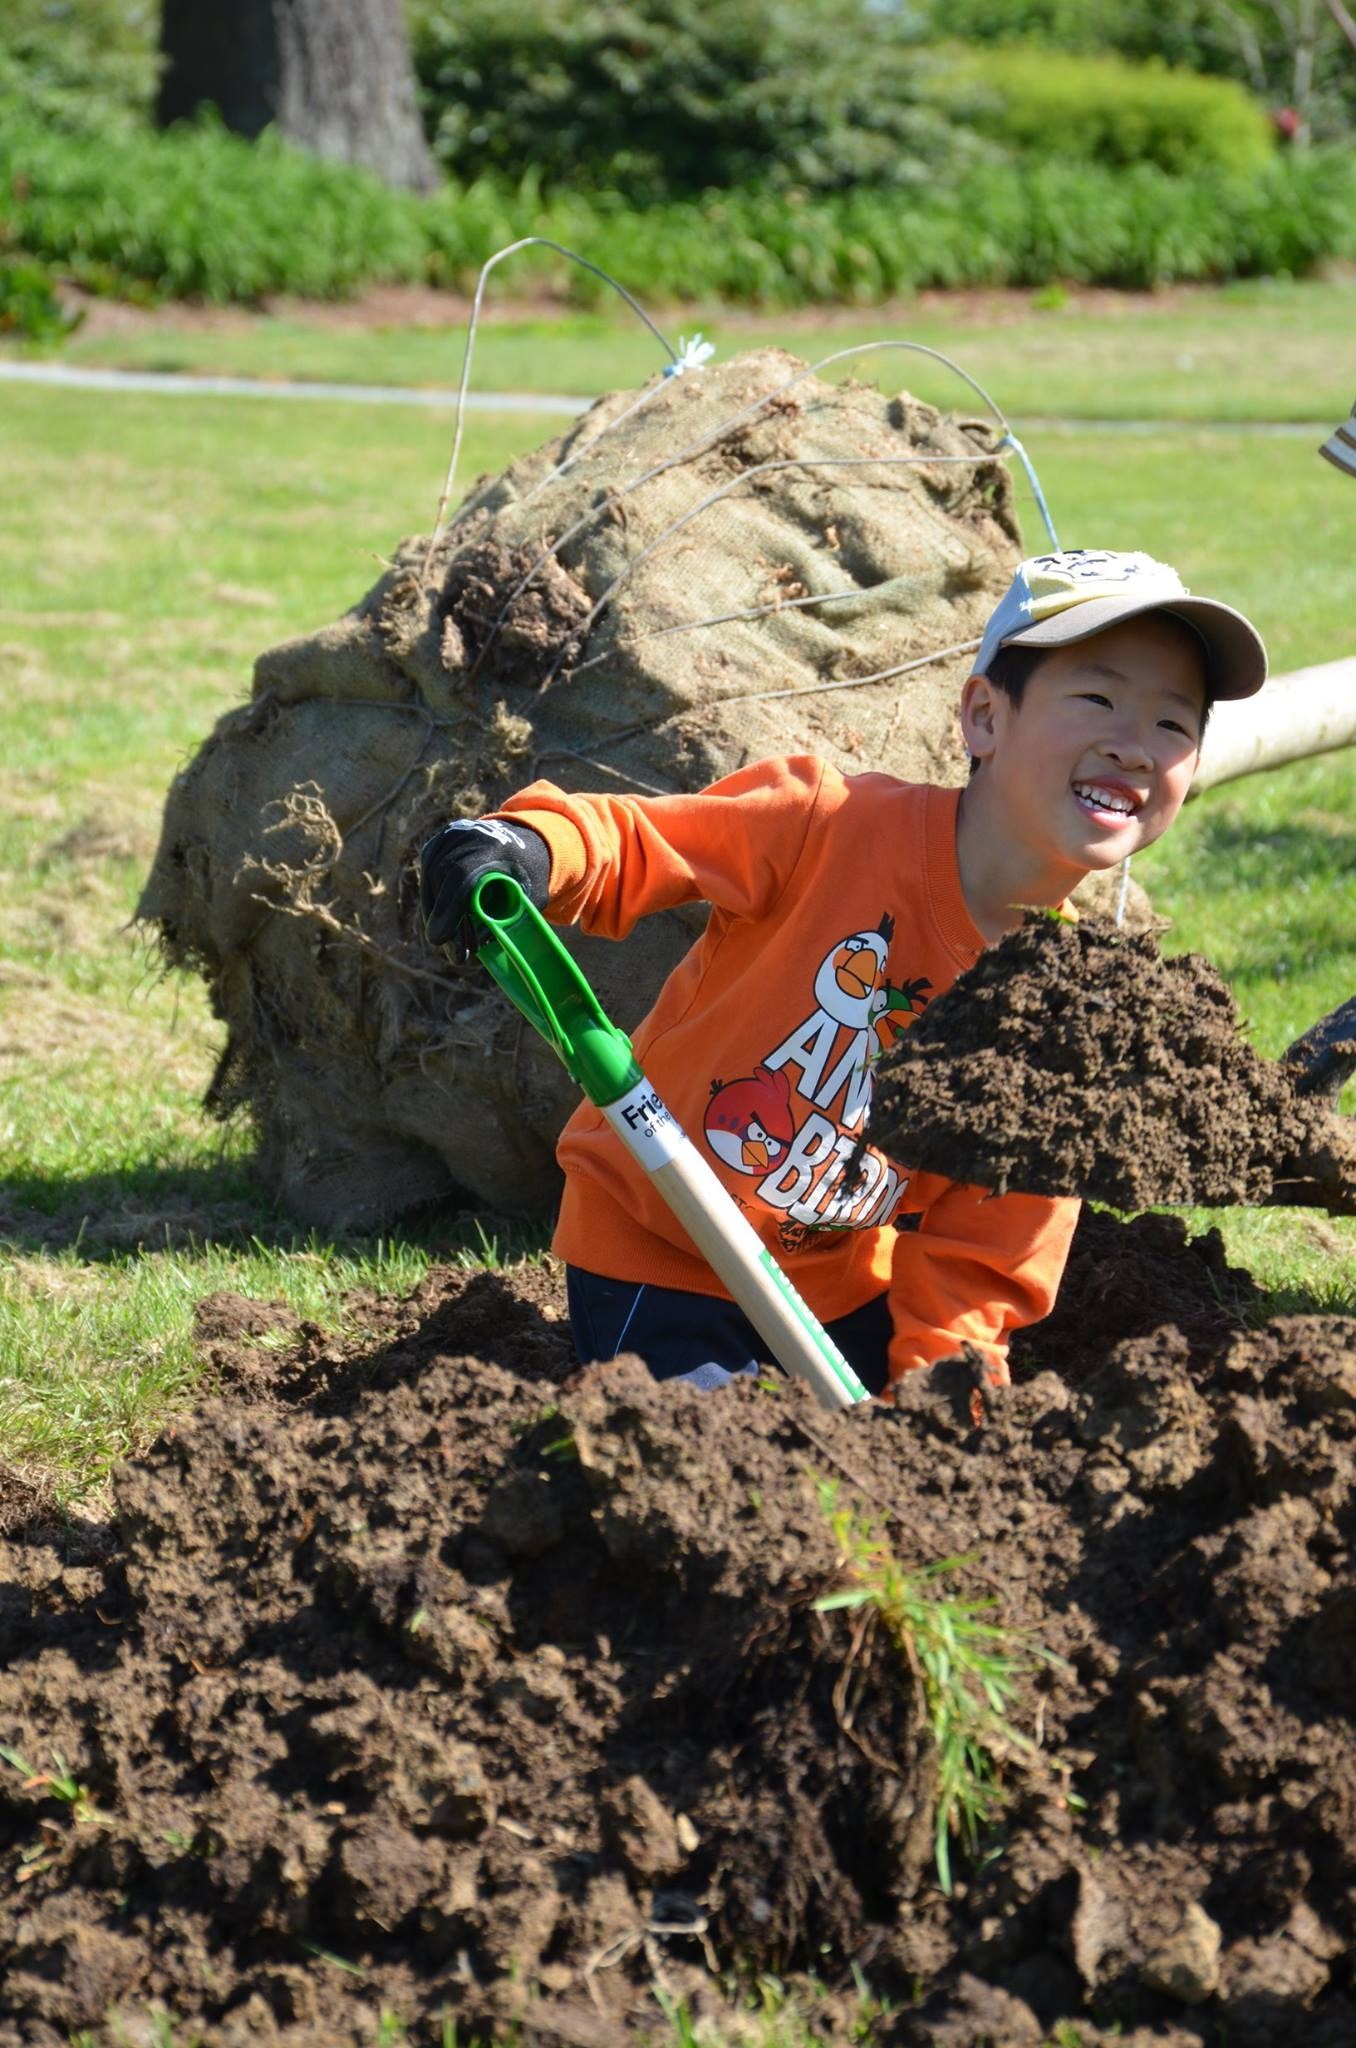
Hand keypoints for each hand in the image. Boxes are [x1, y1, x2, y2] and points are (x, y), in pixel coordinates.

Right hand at [419, 817, 550, 959]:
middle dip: (444, 920)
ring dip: (437, 915)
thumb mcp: (533, 897)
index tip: (439, 939)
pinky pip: (428, 876)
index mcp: (497, 844)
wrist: (525, 840)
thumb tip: (478, 943)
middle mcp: (469, 835)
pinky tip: (446, 923)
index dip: (448, 909)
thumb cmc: (531, 875)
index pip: (463, 876)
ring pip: (430, 879)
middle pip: (443, 878)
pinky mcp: (437, 843)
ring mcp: (449, 836)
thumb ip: (510, 916)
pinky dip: (433, 902)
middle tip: (455, 955)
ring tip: (455, 943)